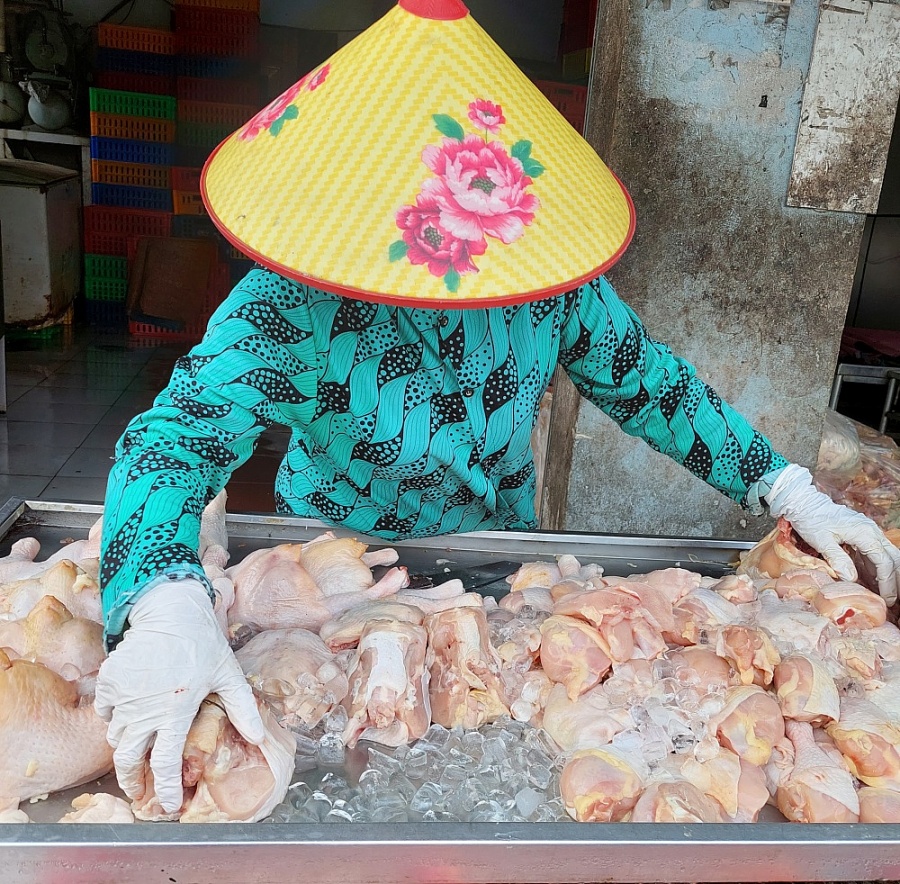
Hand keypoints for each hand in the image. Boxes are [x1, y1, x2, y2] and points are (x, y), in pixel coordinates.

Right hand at [95, 579, 264, 812]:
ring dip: (125, 746)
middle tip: (138, 790)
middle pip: (128, 760)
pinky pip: (105, 711)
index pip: (166, 764)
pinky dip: (114, 717)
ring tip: (137, 747)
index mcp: (176, 711)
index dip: (167, 789)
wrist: (169, 609)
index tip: (169, 806)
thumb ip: (242, 707)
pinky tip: (129, 711)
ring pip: (116, 736)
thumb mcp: (227, 673)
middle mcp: (145, 710)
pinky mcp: (109, 682)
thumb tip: (259, 737)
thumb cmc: (202, 641)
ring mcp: (123, 697)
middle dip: (132, 781)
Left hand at [766, 464, 899, 603]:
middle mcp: (872, 532)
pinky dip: (876, 569)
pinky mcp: (862, 535)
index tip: (887, 599)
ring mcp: (869, 532)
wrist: (803, 503)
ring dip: (887, 575)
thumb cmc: (810, 519)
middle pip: (893, 559)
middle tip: (891, 599)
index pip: (884, 562)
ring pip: (887, 556)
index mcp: (865, 533)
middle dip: (894, 580)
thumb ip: (837, 559)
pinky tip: (873, 583)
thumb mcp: (821, 540)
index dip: (887, 582)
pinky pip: (875, 554)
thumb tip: (851, 579)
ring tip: (884, 594)